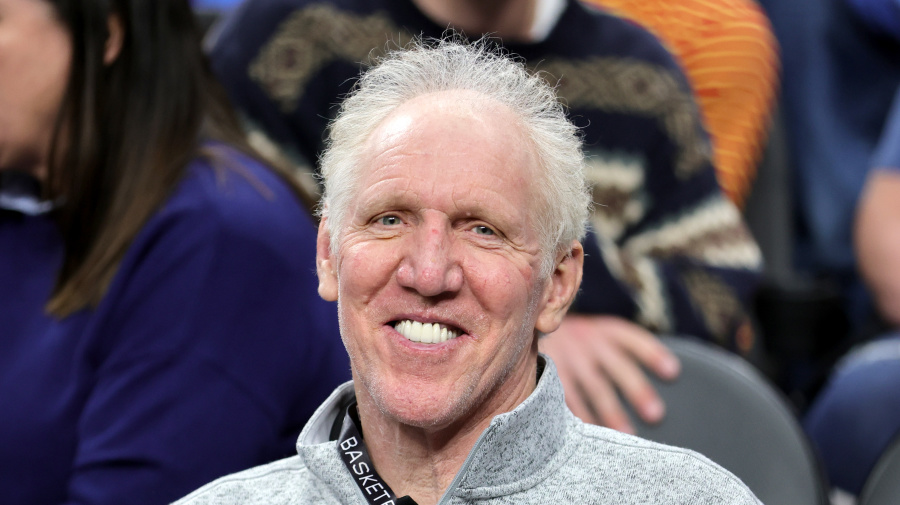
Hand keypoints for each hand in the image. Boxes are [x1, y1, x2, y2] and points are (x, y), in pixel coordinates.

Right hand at [539, 314, 679, 433]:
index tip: (672, 371)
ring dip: (610, 412)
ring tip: (627, 435)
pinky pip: (565, 398)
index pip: (630, 338)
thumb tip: (666, 375)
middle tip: (656, 414)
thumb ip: (618, 351)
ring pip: (592, 386)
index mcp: (601, 330)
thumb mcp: (592, 333)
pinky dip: (578, 416)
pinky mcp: (546, 374)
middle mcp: (585, 341)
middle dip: (637, 389)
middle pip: (616, 366)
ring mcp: (565, 357)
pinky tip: (588, 436)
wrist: (519, 326)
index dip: (652, 353)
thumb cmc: (570, 341)